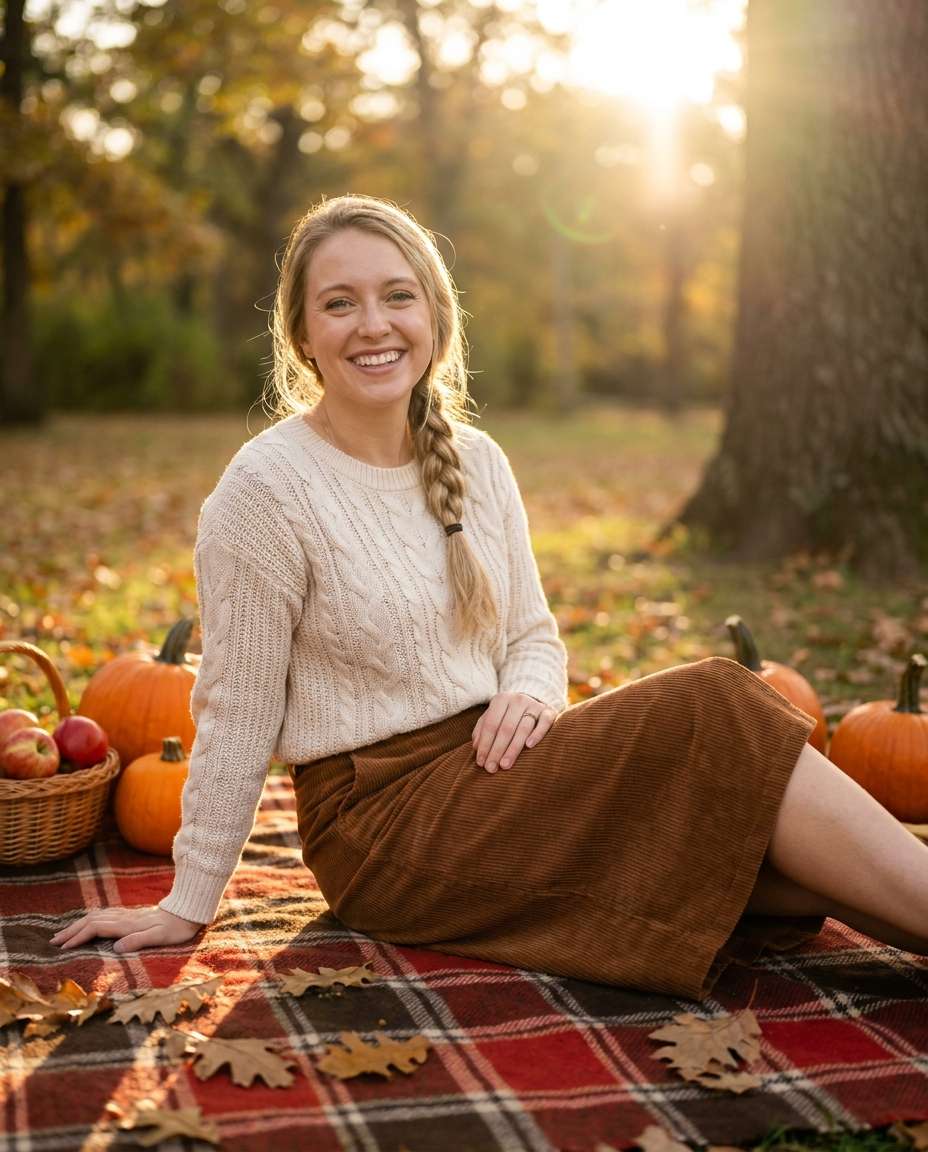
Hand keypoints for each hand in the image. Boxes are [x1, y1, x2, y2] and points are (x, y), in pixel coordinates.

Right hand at [50, 905, 203, 953]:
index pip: (96, 928)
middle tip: (53, 942)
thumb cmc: (176, 929)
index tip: (63, 948)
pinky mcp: (130, 916)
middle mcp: (124, 918)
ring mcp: (126, 915)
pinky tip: (87, 925)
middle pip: (91, 921)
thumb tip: (116, 949)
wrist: (188, 913)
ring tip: (63, 934)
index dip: (78, 937)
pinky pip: (103, 916)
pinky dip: (89, 920)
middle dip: (71, 931)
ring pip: (96, 916)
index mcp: (127, 924)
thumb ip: (139, 941)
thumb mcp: (160, 937)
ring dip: (78, 925)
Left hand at [472, 691, 554, 773]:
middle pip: (506, 728)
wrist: (534, 700)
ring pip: (523, 728)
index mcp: (501, 699)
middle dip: (497, 750)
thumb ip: (482, 730)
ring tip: (505, 765)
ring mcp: (535, 705)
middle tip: (491, 768)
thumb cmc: (508, 715)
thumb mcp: (493, 717)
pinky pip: (545, 723)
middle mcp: (518, 700)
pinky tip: (529, 746)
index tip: (481, 763)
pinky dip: (537, 734)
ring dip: (513, 748)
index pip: (491, 724)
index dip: (485, 744)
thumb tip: (476, 747)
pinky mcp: (549, 711)